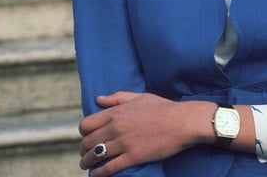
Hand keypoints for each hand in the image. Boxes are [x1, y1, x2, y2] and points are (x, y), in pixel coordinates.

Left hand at [78, 92, 214, 174]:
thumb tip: (98, 99)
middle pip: (87, 142)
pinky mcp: (132, 157)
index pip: (87, 124)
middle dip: (83, 149)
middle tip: (86, 153)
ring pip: (94, 156)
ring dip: (87, 163)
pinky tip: (97, 174)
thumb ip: (118, 97)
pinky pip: (108, 168)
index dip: (83, 133)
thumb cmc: (163, 108)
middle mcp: (117, 127)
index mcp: (118, 112)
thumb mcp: (140, 97)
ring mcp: (124, 143)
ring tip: (88, 165)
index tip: (87, 136)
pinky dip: (98, 174)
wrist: (182, 122)